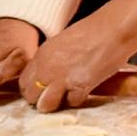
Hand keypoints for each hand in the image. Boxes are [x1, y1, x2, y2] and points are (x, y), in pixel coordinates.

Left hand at [18, 8, 136, 110]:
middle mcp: (47, 69)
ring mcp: (62, 79)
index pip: (24, 82)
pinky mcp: (80, 87)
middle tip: (54, 96)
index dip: (32, 89)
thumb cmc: (92, 32)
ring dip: (56, 104)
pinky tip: (84, 90)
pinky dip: (77, 99)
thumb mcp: (62, 43)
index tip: (41, 90)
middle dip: (41, 99)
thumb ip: (50, 60)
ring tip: (66, 97)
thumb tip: (46, 75)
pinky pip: (71, 102)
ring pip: (46, 105)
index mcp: (41, 56)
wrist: (113, 30)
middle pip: (31, 96)